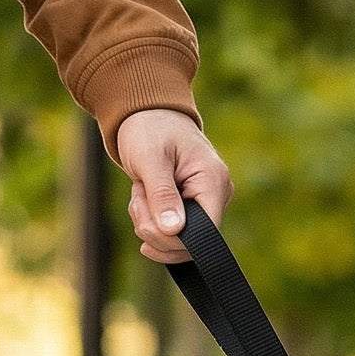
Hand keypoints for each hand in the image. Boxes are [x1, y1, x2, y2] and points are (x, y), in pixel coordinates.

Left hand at [116, 108, 232, 261]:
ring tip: (140, 194)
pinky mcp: (193, 208)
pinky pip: (173, 231)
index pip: (206, 231)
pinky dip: (152, 221)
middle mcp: (217, 194)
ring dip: (149, 223)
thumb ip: (162, 195)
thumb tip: (174, 231)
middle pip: (189, 240)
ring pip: (177, 239)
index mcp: (213, 180)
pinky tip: (144, 201)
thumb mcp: (149, 158)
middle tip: (137, 199)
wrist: (146, 115)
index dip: (174, 238)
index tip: (144, 225)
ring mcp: (206, 202)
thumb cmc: (149, 129)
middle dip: (154, 228)